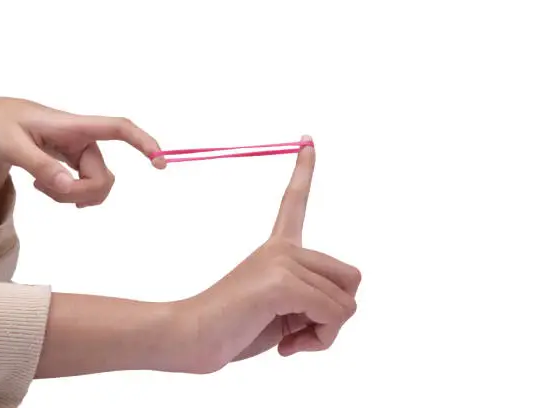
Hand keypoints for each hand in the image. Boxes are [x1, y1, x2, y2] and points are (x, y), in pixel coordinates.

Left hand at [0, 97, 164, 214]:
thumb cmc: (1, 127)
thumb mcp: (12, 145)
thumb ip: (40, 164)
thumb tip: (67, 186)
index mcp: (76, 126)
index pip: (119, 129)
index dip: (143, 143)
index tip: (159, 162)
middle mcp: (87, 141)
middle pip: (102, 178)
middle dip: (77, 194)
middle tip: (42, 189)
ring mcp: (83, 154)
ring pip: (96, 188)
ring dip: (70, 196)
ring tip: (41, 184)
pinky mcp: (78, 164)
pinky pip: (86, 189)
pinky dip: (69, 196)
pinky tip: (50, 187)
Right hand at [174, 136, 360, 373]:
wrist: (190, 338)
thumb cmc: (233, 329)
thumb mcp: (282, 311)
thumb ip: (310, 299)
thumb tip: (344, 306)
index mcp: (277, 248)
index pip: (293, 202)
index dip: (303, 171)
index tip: (308, 140)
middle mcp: (282, 248)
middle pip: (351, 279)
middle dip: (335, 315)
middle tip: (301, 331)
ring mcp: (282, 260)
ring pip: (346, 303)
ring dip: (326, 333)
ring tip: (290, 339)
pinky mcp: (282, 281)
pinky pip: (333, 314)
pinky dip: (320, 340)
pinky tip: (286, 347)